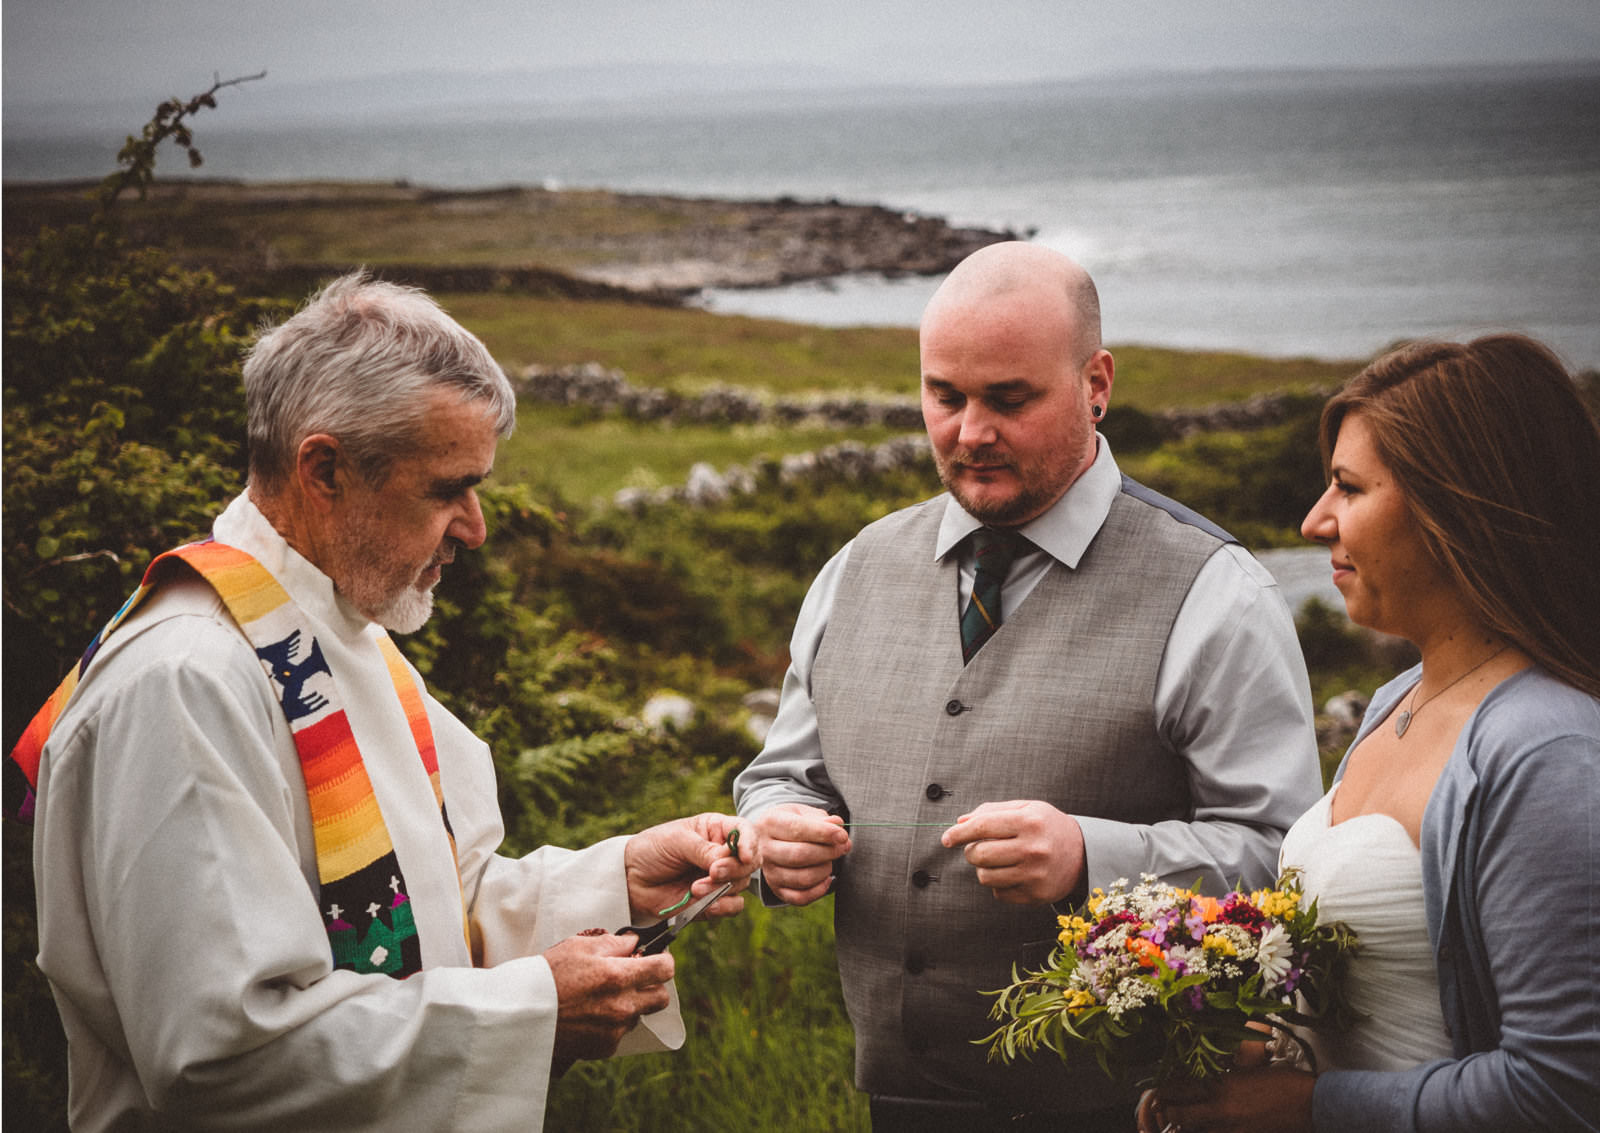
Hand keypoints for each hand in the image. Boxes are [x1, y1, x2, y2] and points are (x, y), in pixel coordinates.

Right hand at [544, 931, 674, 1074]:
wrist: (523, 1013)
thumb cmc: (549, 975)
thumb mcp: (579, 946)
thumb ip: (614, 943)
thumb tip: (634, 943)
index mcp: (618, 977)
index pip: (664, 969)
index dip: (663, 960)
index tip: (656, 958)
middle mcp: (622, 1006)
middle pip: (661, 998)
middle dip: (653, 986)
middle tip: (634, 978)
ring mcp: (614, 1030)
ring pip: (639, 1015)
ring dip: (630, 1005)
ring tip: (601, 997)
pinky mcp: (604, 1047)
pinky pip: (620, 1033)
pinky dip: (612, 1024)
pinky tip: (590, 1015)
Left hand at [623, 812, 758, 922]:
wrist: (630, 880)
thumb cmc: (652, 850)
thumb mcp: (676, 841)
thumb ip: (704, 850)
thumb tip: (729, 860)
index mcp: (716, 830)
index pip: (745, 832)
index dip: (750, 843)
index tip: (743, 855)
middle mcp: (723, 853)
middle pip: (749, 862)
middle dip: (734, 869)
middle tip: (713, 872)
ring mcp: (719, 878)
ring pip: (742, 885)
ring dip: (721, 888)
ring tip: (694, 889)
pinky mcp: (713, 901)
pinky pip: (733, 906)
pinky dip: (722, 906)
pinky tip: (703, 902)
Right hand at [751, 802, 851, 905]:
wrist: (772, 837)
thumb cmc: (792, 822)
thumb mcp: (804, 812)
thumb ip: (821, 818)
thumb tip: (837, 825)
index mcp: (770, 823)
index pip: (797, 829)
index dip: (823, 833)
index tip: (842, 836)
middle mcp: (765, 848)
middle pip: (800, 855)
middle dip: (828, 852)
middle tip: (843, 847)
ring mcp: (769, 871)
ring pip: (802, 878)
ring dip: (825, 870)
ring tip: (830, 860)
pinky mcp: (776, 889)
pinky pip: (800, 898)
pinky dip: (819, 890)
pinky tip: (826, 878)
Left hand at [940, 799, 1084, 904]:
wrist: (1084, 853)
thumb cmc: (1048, 826)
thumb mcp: (1026, 808)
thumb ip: (992, 811)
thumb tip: (960, 822)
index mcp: (1029, 822)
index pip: (982, 827)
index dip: (958, 833)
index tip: (946, 838)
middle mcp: (1033, 849)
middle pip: (979, 854)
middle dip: (971, 851)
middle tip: (979, 847)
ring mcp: (1035, 875)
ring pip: (985, 877)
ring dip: (983, 868)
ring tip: (998, 860)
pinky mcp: (1035, 895)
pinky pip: (999, 893)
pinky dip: (999, 884)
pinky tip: (1014, 873)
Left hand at [1144, 1067, 1315, 1132]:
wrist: (1310, 1103)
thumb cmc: (1282, 1082)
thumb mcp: (1246, 1072)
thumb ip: (1222, 1079)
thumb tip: (1202, 1082)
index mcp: (1220, 1083)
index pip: (1178, 1088)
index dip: (1166, 1090)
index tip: (1162, 1090)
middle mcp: (1220, 1107)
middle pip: (1178, 1113)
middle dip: (1170, 1111)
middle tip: (1167, 1109)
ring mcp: (1231, 1127)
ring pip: (1194, 1130)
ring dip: (1187, 1126)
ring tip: (1185, 1123)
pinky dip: (1210, 1131)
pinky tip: (1211, 1127)